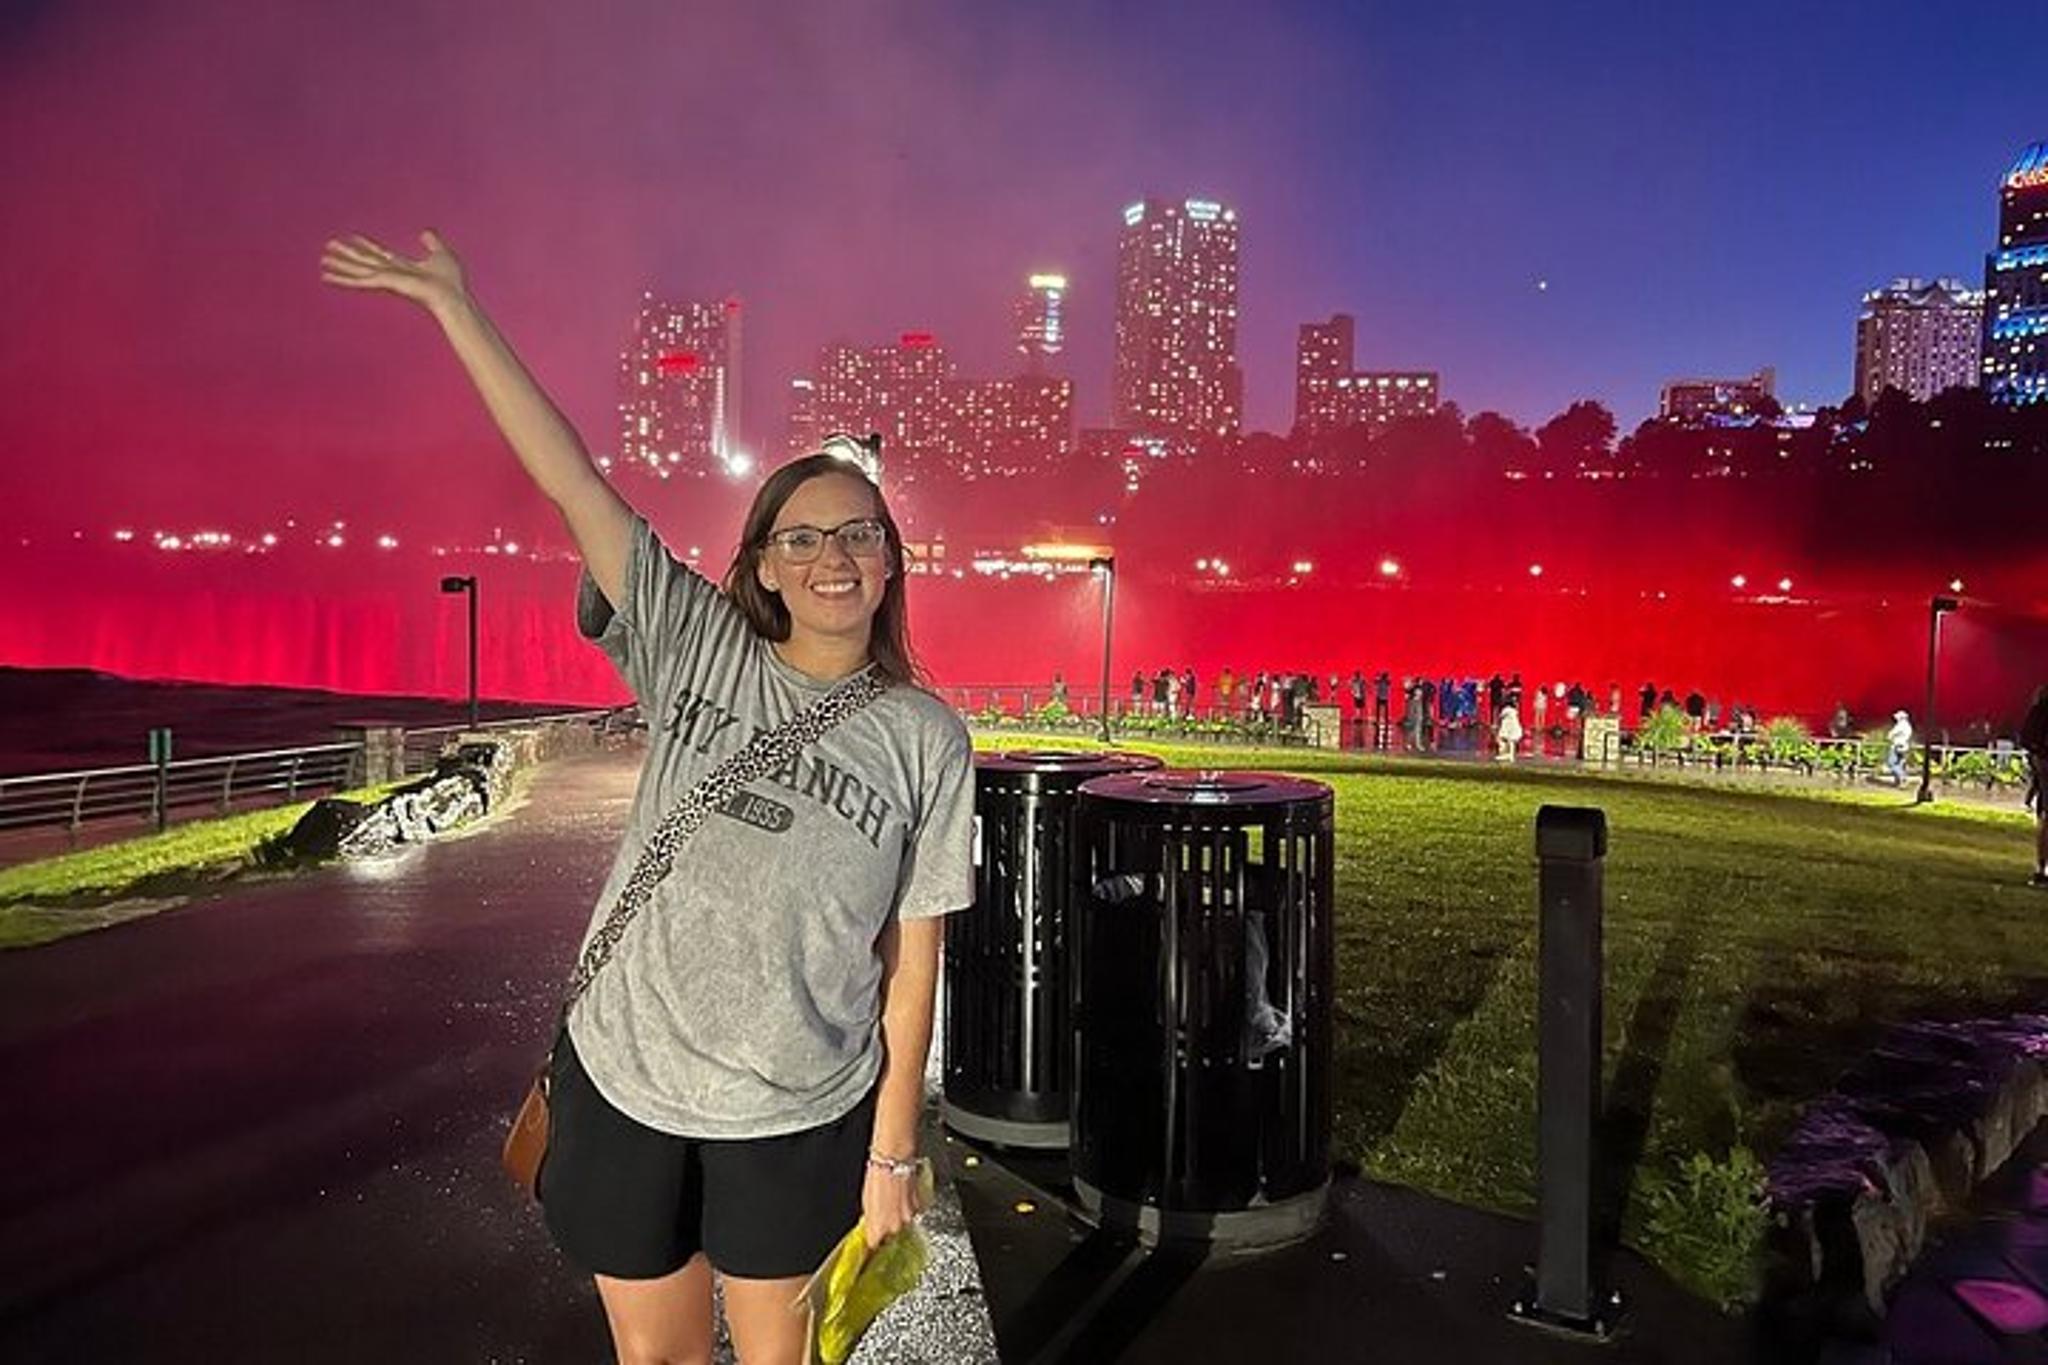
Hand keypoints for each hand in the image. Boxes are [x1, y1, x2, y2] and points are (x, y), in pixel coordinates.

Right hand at [320, 230, 467, 312]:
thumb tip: (425, 232)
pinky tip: (327, 276)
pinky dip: (342, 278)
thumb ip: (432, 242)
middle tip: (328, 248)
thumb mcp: (441, 254)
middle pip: (364, 261)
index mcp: (403, 267)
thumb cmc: (451, 281)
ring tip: (323, 261)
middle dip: (347, 254)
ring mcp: (387, 279)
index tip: (353, 237)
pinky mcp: (384, 283)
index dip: (366, 245)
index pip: (380, 254)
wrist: (453, 296)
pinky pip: (359, 279)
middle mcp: (392, 274)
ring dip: (340, 265)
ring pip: (358, 269)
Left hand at [860, 1161, 921, 1249]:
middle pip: (891, 1236)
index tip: (873, 1236)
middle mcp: (895, 1228)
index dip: (874, 1239)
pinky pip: (912, 1213)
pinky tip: (902, 1196)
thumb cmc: (877, 1178)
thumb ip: (871, 1219)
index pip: (875, 1244)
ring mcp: (908, 1219)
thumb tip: (872, 1223)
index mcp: (878, 1228)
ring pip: (903, 1224)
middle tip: (884, 1213)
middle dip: (888, 1227)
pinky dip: (908, 1207)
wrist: (894, 1162)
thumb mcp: (866, 1202)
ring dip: (899, 1216)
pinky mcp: (918, 1208)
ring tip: (893, 1201)